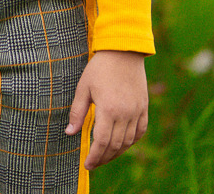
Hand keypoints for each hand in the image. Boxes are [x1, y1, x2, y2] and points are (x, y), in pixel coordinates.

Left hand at [65, 50, 148, 170]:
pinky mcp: (144, 106)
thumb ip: (77, 112)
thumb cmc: (100, 67)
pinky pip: (140, 131)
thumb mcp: (84, 87)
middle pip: (115, 145)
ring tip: (106, 155)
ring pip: (128, 141)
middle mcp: (125, 113)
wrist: (123, 50)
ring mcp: (136, 110)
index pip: (101, 142)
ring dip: (117, 152)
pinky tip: (123, 143)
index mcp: (108, 109)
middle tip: (94, 163)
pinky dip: (132, 141)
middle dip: (103, 158)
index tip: (87, 165)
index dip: (94, 157)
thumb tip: (69, 133)